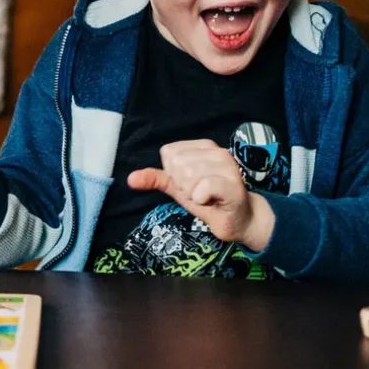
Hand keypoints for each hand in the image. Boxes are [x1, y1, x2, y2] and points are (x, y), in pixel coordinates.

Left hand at [127, 139, 274, 251]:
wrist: (238, 221)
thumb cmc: (209, 201)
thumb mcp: (178, 188)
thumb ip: (156, 179)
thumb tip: (130, 178)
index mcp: (202, 147)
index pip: (169, 154)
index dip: (173, 173)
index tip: (189, 184)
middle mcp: (216, 151)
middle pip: (177, 165)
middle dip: (183, 185)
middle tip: (199, 193)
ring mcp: (227, 166)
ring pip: (189, 176)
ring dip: (193, 194)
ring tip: (207, 197)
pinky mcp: (233, 184)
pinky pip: (203, 186)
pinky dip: (201, 197)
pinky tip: (210, 201)